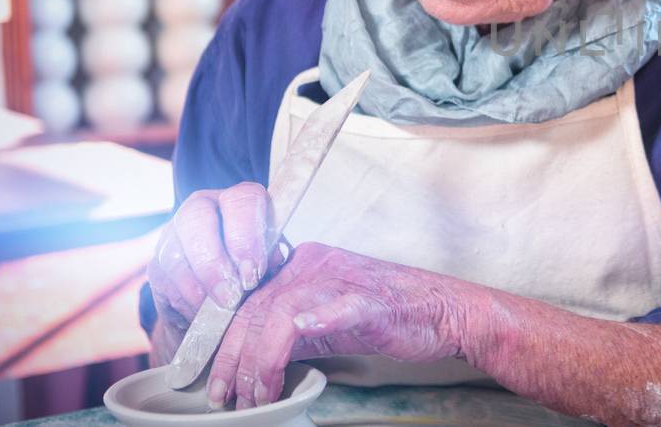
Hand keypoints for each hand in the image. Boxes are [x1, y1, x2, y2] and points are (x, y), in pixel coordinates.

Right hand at [147, 183, 279, 337]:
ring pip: (175, 251)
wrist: (223, 300)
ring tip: (219, 308)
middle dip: (213, 262)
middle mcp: (203, 208)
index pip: (242, 200)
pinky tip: (201, 312)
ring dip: (198, 286)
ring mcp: (174, 233)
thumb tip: (269, 260)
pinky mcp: (157, 263)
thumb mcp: (272, 264)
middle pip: (196, 218)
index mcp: (239, 201)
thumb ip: (273, 260)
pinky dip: (185, 299)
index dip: (246, 236)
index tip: (253, 272)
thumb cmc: (254, 274)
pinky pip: (164, 278)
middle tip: (231, 295)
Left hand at [206, 242, 460, 409]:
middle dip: (234, 359)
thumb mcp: (328, 321)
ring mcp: (345, 280)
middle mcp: (317, 264)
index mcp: (304, 265)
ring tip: (257, 395)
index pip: (249, 301)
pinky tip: (301, 332)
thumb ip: (290, 333)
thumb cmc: (390, 316)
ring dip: (263, 360)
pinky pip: (339, 307)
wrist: (445, 311)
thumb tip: (250, 362)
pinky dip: (318, 321)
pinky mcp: (371, 301)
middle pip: (257, 308)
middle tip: (227, 398)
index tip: (215, 380)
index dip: (224, 343)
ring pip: (284, 312)